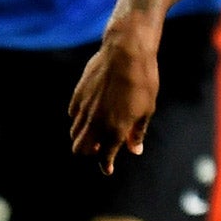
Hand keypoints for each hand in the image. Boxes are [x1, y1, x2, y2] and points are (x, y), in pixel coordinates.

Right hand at [68, 29, 159, 173]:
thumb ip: (137, 132)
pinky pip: (73, 114)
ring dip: (84, 136)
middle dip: (90, 152)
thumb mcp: (147, 109)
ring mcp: (85, 108)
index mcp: (116, 130)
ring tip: (96, 130)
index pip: (105, 158)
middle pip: (81, 149)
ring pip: (75, 133)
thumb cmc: (143, 81)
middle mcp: (96, 122)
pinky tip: (89, 113)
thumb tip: (134, 150)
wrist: (126, 52)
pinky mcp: (78, 94)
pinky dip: (79, 119)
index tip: (108, 168)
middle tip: (100, 148)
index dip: (106, 166)